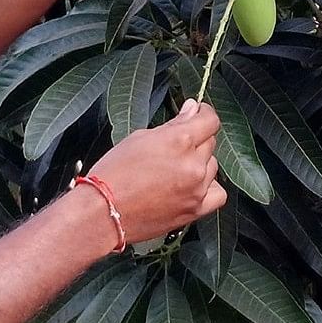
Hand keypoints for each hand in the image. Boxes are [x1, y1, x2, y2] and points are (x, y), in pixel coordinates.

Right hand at [88, 100, 227, 246]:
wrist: (103, 212)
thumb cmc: (113, 173)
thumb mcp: (139, 138)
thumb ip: (172, 124)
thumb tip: (192, 110)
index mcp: (179, 140)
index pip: (210, 121)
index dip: (204, 114)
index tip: (198, 113)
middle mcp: (192, 164)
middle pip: (210, 143)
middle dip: (196, 140)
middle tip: (174, 147)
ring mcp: (197, 188)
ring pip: (212, 166)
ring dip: (199, 164)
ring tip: (174, 170)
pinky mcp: (195, 209)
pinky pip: (218, 194)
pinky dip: (209, 188)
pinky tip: (193, 186)